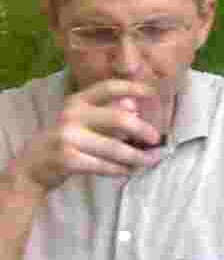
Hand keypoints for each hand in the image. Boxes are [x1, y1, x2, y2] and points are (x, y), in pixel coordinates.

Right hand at [7, 78, 163, 194]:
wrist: (31, 166)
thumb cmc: (65, 140)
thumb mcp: (82, 120)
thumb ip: (107, 113)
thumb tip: (135, 106)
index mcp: (78, 100)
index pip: (109, 87)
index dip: (133, 88)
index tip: (152, 93)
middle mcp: (72, 114)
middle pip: (118, 119)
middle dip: (142, 129)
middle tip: (156, 138)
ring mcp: (68, 137)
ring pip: (113, 147)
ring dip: (136, 155)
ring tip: (150, 160)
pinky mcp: (67, 160)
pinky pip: (102, 165)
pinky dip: (119, 169)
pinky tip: (129, 171)